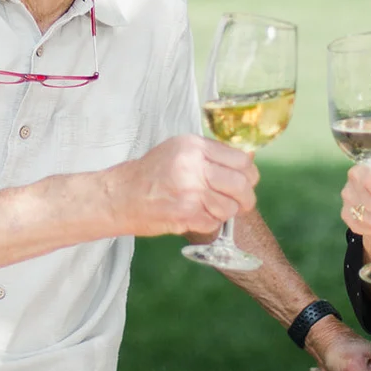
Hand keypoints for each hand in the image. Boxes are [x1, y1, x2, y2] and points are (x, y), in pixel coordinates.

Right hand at [111, 134, 258, 237]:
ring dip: (225, 212)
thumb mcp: (180, 150)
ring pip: (230, 207)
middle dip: (246, 198)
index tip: (248, 181)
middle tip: (243, 203)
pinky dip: (209, 223)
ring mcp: (191, 192)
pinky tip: (196, 216)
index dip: (249, 174)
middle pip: (241, 184)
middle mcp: (194, 166)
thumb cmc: (151, 173)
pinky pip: (214, 223)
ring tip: (210, 209)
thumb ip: (212, 154)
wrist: (121, 195)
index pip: (240, 160)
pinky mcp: (186, 214)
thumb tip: (247, 160)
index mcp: (194, 146)